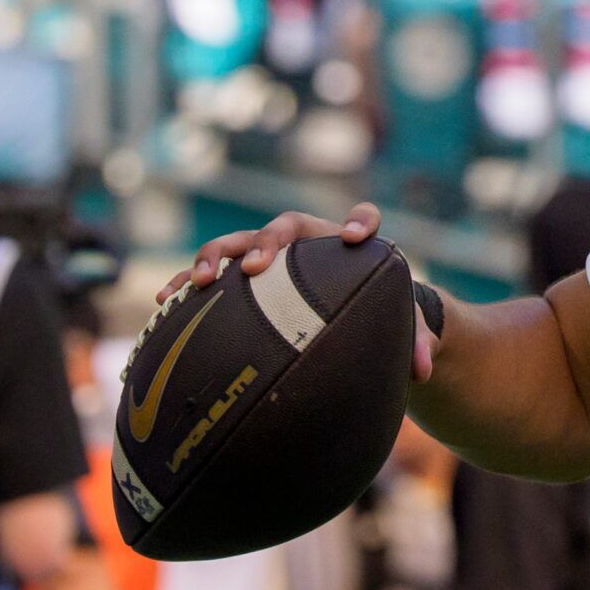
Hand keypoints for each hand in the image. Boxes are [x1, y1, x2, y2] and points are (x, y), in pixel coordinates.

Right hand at [156, 203, 439, 382]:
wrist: (343, 314)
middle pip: (286, 228)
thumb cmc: (374, 314)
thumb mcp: (398, 327)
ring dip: (215, 256)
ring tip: (199, 281)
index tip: (355, 237)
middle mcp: (306, 242)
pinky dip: (186, 282)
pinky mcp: (238, 279)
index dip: (360, 220)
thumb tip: (423, 372)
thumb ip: (416, 342)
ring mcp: (268, 257)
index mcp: (349, 245)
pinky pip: (208, 275)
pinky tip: (166, 301)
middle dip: (268, 243)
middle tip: (256, 267)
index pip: (363, 218)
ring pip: (237, 243)